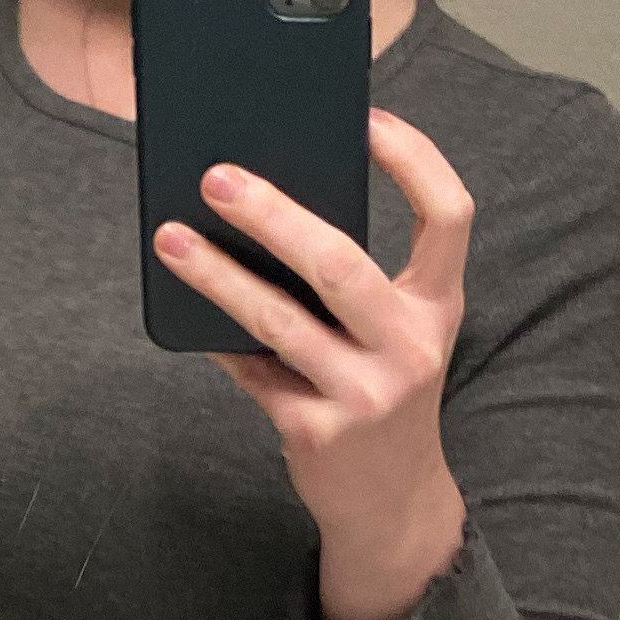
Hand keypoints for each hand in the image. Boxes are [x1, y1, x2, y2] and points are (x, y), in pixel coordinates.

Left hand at [155, 109, 472, 619]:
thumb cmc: (383, 392)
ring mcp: (365, 395)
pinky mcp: (317, 433)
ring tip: (170, 238)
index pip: (449, 216)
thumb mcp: (395, 334)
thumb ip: (357, 282)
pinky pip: (253, 371)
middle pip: (339, 263)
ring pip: (278, 321)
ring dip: (217, 275)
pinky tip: (183, 313)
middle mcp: (411, 347)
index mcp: (439, 306)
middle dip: (273, 213)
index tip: (366, 117)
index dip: (414, 159)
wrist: (391, 502)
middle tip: (216, 176)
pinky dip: (217, 340)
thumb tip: (266, 206)